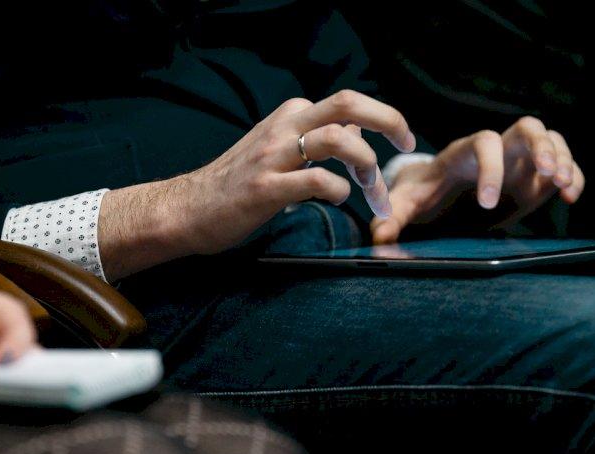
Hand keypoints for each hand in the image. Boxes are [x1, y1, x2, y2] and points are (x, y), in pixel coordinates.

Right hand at [100, 90, 415, 279]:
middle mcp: (284, 127)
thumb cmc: (235, 183)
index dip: (382, 120)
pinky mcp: (266, 188)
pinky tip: (339, 200)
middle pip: (347, 103)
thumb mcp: (277, 148)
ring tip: (372, 189)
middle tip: (407, 143)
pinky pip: (315, 181)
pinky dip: (338, 190)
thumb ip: (313, 136)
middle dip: (388, 119)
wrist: (187, 209)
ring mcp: (274, 157)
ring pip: (335, 138)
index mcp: (290, 116)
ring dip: (365, 163)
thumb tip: (355, 127)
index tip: (400, 141)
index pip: (347, 105)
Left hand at [371, 117, 584, 242]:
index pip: (483, 143)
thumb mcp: (406, 202)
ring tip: (562, 186)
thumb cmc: (422, 191)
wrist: (438, 188)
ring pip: (550, 140)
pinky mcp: (535, 175)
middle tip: (547, 173)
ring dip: (562, 159)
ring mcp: (519, 158)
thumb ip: (392, 216)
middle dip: (542, 146)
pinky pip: (563, 164)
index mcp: (463, 151)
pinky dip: (573, 176)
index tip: (488, 204)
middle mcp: (496, 148)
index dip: (490, 169)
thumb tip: (379, 237)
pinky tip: (570, 197)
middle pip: (526, 127)